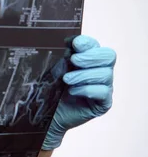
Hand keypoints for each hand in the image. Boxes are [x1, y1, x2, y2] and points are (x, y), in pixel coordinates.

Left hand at [42, 35, 115, 150]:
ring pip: (105, 74)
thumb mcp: (56, 69)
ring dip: (84, 75)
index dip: (87, 42)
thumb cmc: (52, 89)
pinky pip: (103, 92)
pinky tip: (72, 91)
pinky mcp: (103, 103)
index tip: (73, 44)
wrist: (48, 114)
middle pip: (109, 56)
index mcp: (89, 59)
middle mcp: (100, 71)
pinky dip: (87, 89)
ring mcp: (104, 87)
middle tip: (73, 61)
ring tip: (67, 80)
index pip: (96, 45)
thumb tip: (71, 41)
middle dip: (90, 57)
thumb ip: (65, 55)